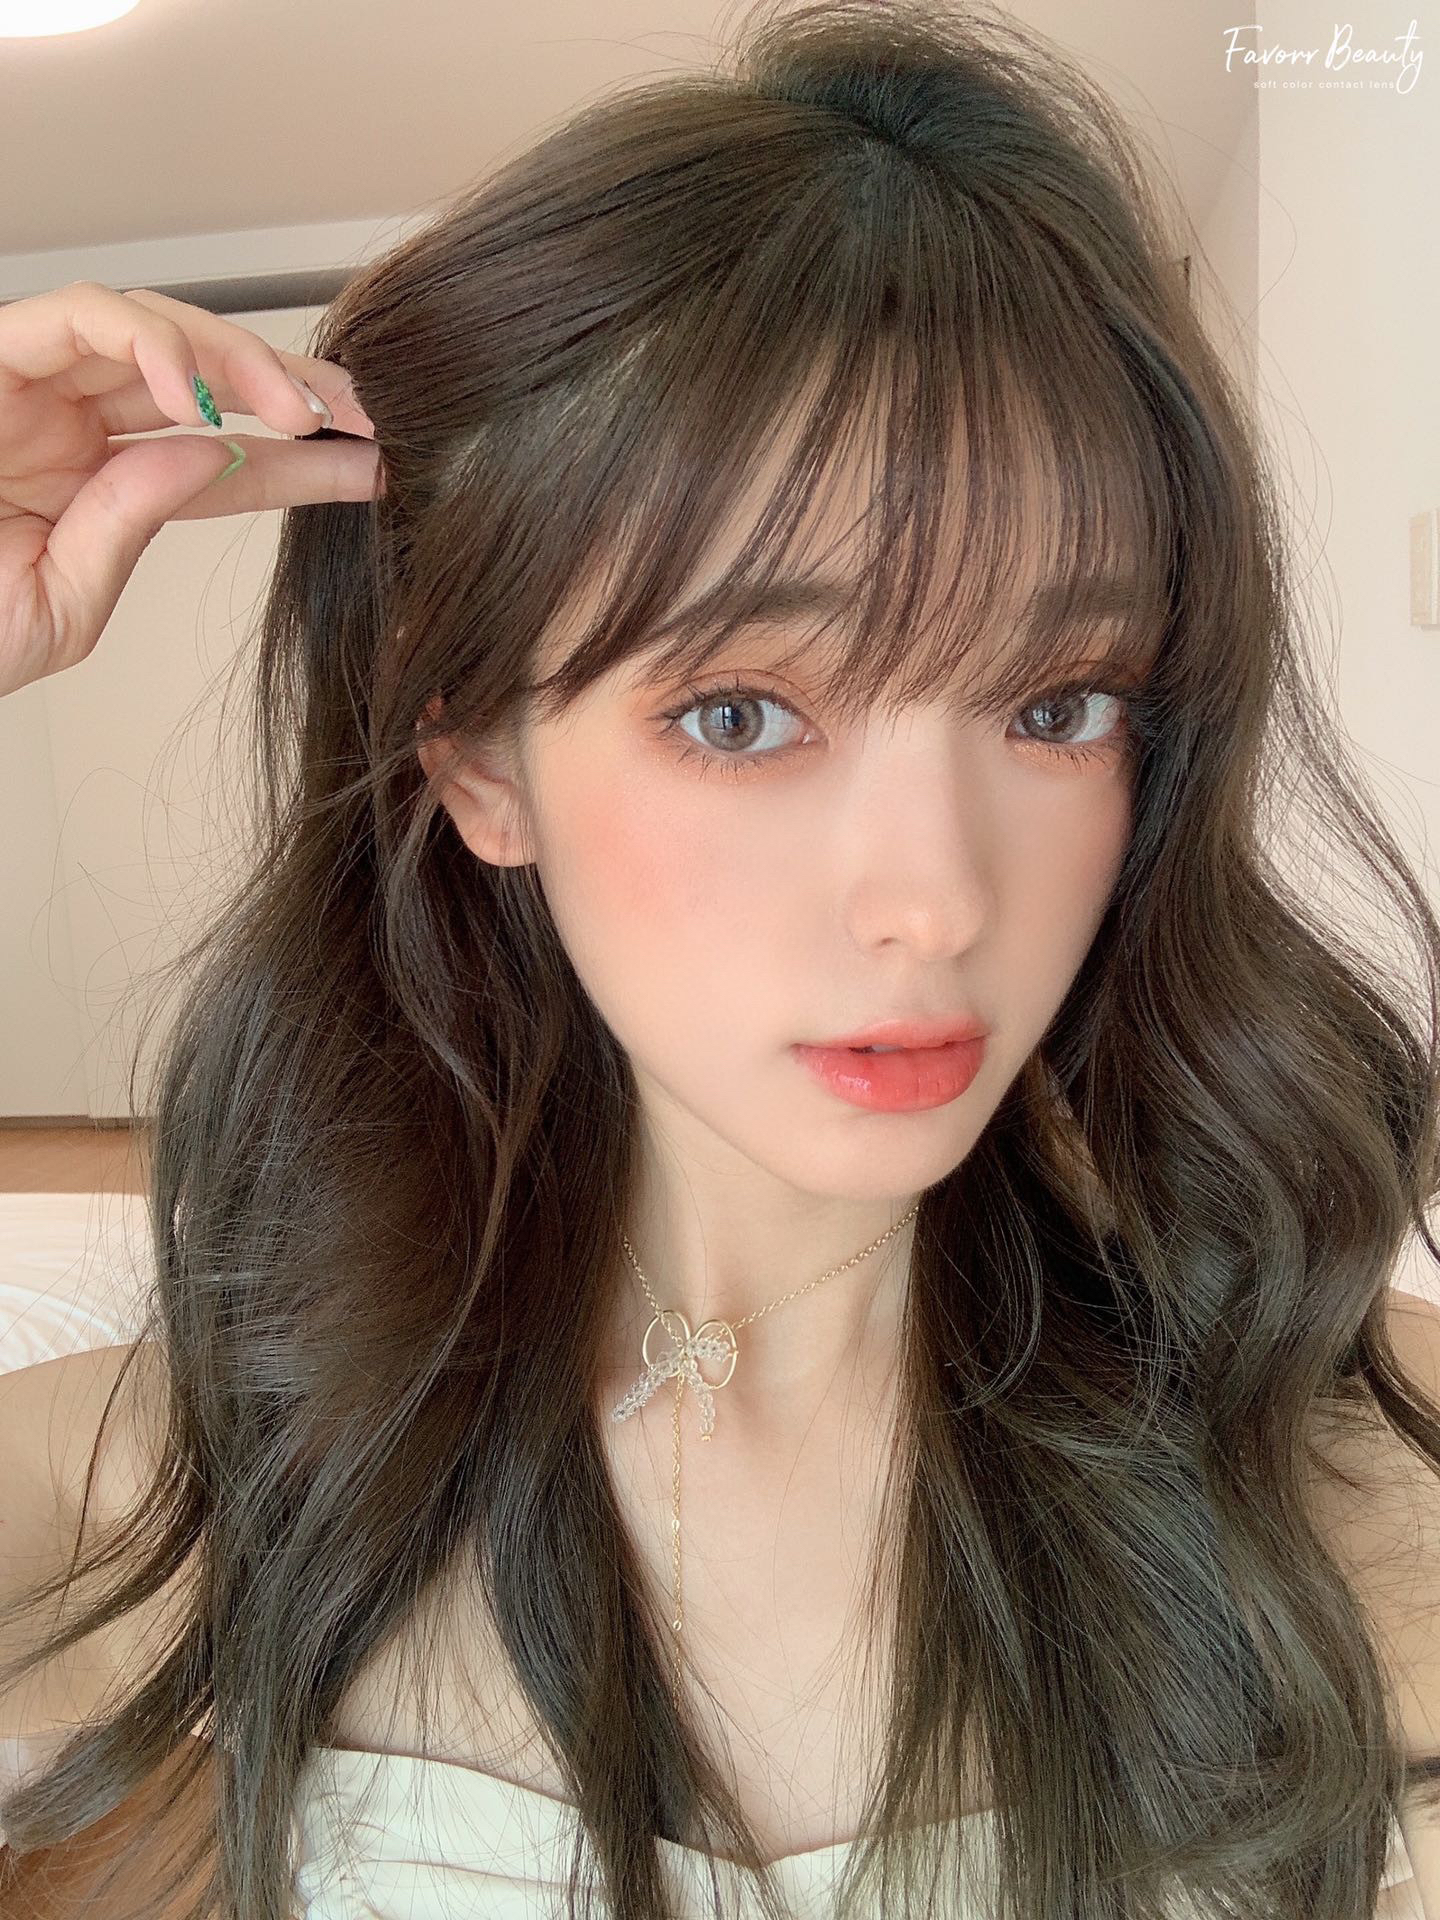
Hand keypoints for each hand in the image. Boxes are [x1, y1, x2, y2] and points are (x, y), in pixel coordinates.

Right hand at [0, 280, 383, 698]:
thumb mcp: (62, 602)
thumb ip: (135, 522)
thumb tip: (214, 453)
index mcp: (86, 485)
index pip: (217, 462)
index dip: (298, 461)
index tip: (374, 467)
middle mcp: (62, 422)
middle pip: (200, 381)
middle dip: (289, 390)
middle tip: (366, 416)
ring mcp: (27, 384)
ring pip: (154, 328)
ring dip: (239, 359)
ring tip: (301, 410)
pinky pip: (80, 318)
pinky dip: (152, 344)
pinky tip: (205, 402)